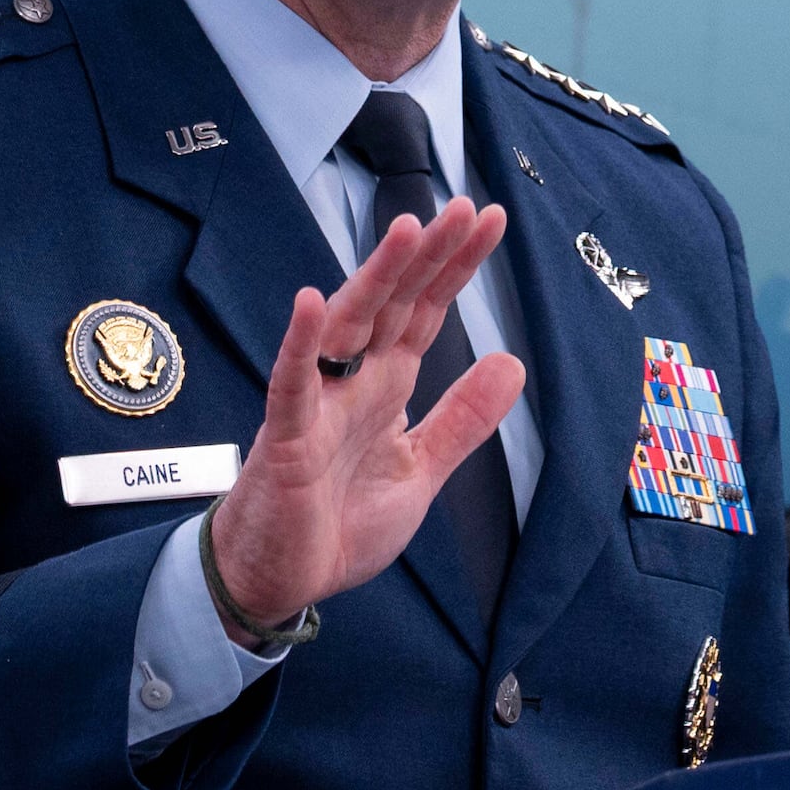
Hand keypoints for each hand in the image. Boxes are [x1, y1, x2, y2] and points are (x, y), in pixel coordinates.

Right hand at [206, 199, 522, 637]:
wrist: (277, 582)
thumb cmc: (336, 524)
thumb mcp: (420, 470)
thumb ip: (462, 419)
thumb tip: (513, 363)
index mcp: (385, 386)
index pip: (427, 312)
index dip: (456, 267)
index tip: (490, 220)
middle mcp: (352, 381)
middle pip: (394, 304)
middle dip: (428, 256)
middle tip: (464, 207)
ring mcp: (317, 403)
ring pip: (348, 325)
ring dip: (376, 278)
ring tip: (407, 230)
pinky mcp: (286, 437)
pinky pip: (291, 383)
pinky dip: (299, 344)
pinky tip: (309, 303)